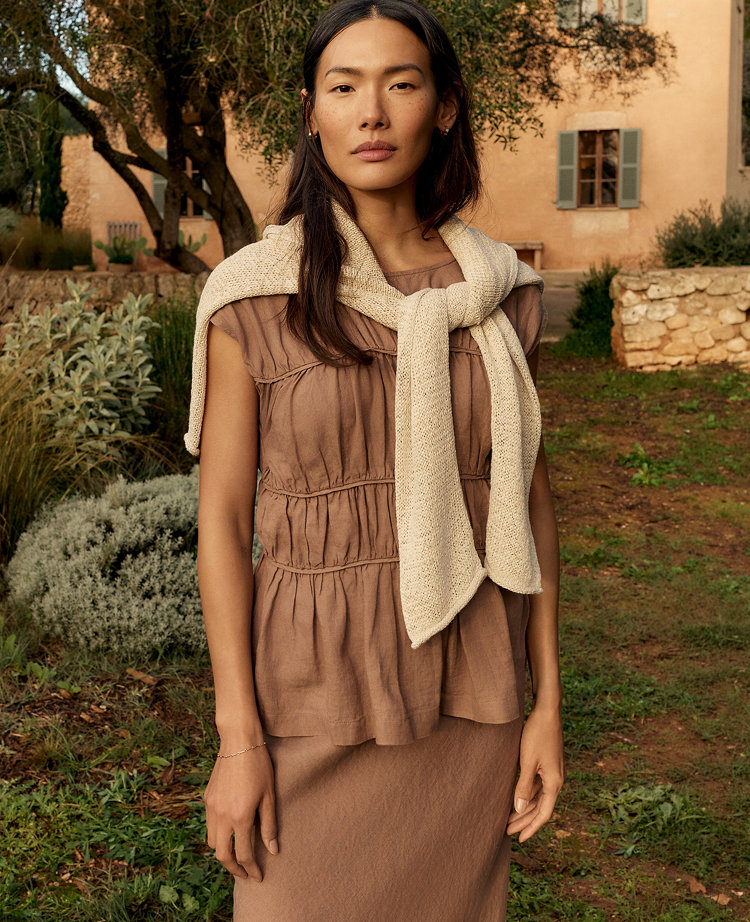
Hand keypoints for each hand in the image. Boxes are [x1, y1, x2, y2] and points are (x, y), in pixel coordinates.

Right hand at [203, 743, 278, 879]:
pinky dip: (218, 835)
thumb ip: (269, 825)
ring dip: (223, 853)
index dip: (251, 869)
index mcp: (240, 817)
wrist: (239, 741)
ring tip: (237, 855)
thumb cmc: (259, 766)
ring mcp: (211, 808)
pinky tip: (229, 832)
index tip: (258, 877)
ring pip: (212, 842)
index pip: (244, 855)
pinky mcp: (207, 799)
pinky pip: (209, 825)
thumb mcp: (269, 796)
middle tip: (245, 874)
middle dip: (234, 869)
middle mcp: (222, 816)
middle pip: (223, 855)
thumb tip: (272, 851)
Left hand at [506, 704, 564, 842]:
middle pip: (540, 807)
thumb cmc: (537, 734)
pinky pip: (538, 786)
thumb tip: (519, 809)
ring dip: (524, 808)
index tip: (520, 839)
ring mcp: (552, 772)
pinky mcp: (547, 763)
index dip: (532, 827)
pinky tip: (516, 797)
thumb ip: (523, 786)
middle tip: (507, 831)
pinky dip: (527, 794)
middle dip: (524, 820)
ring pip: (538, 797)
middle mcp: (556, 780)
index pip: (544, 813)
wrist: (547, 711)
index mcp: (554, 782)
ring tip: (508, 818)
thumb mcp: (527, 761)